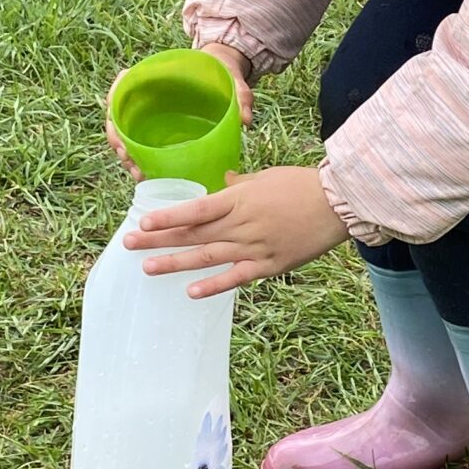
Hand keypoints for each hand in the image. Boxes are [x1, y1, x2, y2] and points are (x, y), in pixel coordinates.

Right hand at [105, 45, 253, 179]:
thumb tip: (245, 120)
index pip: (124, 82)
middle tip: (127, 156)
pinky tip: (145, 174)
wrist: (225, 72)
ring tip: (137, 171)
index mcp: (159, 73)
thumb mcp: (232, 76)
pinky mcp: (158, 128)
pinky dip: (139, 158)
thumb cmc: (223, 70)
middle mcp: (149, 93)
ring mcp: (151, 112)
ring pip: (126, 133)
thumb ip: (240, 93)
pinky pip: (141, 144)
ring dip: (125, 152)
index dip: (115, 98)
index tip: (114, 113)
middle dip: (117, 136)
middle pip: (119, 113)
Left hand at [124, 165, 347, 298]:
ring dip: (176, 263)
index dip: (167, 217)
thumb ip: (241, 184)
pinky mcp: (269, 265)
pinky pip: (236, 277)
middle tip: (129, 244)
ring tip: (148, 268)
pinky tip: (191, 292)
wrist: (339, 204)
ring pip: (207, 256)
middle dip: (158, 239)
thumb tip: (222, 181)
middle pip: (193, 233)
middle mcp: (241, 224)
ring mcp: (254, 247)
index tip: (142, 222)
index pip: (195, 209)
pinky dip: (214, 285)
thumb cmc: (303, 184)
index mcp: (239, 199)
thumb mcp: (267, 177)